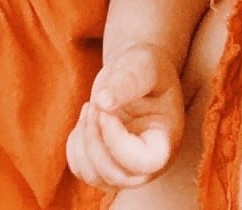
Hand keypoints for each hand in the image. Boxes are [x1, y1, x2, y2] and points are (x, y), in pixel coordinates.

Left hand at [66, 41, 184, 191]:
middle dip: (96, 138)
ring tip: (92, 107)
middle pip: (116, 175)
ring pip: (94, 176)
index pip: (143, 163)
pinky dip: (76, 145)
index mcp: (165, 141)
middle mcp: (148, 165)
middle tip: (96, 103)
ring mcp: (126, 169)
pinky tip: (87, 120)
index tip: (106, 110)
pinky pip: (81, 169)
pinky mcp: (105, 167)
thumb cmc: (146, 67)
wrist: (136, 71)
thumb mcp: (144, 65)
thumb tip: (102, 101)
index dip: (117, 141)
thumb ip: (128, 81)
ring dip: (84, 141)